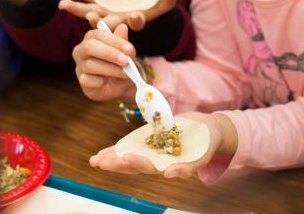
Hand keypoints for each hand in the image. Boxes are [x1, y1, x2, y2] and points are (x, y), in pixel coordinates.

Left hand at [58, 0, 178, 30]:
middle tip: (93, 19)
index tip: (136, 15)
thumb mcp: (163, 2)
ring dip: (78, 9)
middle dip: (100, 22)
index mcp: (134, 21)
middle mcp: (118, 20)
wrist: (140, 6)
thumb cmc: (154, 6)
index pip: (136, 23)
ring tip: (64, 5)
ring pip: (90, 11)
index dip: (136, 20)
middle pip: (108, 23)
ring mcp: (106, 10)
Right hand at [73, 23, 136, 101]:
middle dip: (109, 53)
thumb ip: (122, 41)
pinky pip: (86, 80)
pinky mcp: (82, 81)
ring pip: (90, 64)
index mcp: (92, 38)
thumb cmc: (122, 63)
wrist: (122, 85)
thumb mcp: (126, 52)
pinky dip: (98, 81)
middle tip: (125, 60)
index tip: (129, 49)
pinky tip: (106, 82)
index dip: (115, 41)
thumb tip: (122, 26)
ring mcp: (80, 66)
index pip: (99, 34)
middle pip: (89, 47)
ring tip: (125, 73)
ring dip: (110, 69)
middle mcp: (82, 50)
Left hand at [89, 112, 231, 178]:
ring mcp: (151, 151)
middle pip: (133, 165)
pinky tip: (105, 151)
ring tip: (95, 160)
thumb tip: (169, 175)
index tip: (125, 157)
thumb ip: (187, 168)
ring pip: (128, 156)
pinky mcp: (149, 139)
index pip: (148, 167)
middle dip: (116, 163)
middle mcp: (156, 161)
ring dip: (112, 158)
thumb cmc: (207, 144)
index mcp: (166, 166)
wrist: (208, 129)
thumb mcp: (201, 157)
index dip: (136, 163)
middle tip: (100, 161)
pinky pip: (131, 144)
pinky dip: (118, 147)